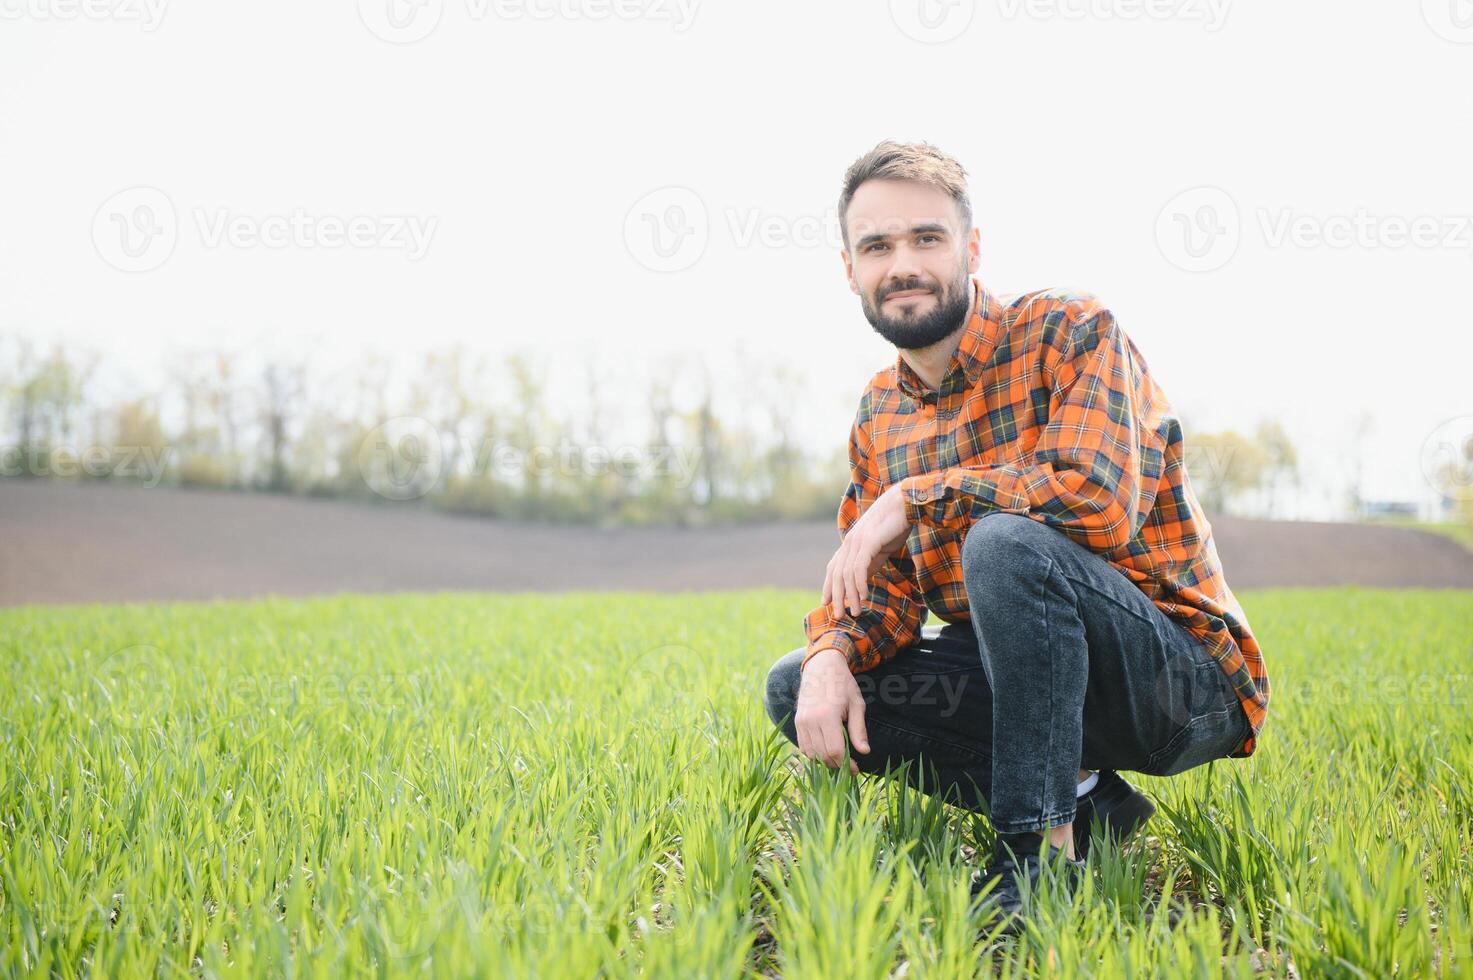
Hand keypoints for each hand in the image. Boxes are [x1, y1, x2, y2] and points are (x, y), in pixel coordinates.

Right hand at [795, 648, 868, 773]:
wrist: (821, 667)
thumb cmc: (843, 685)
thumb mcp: (857, 704)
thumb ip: (859, 729)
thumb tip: (865, 752)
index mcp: (827, 715)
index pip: (835, 750)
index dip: (847, 764)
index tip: (856, 768)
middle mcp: (811, 720)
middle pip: (823, 755)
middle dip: (837, 765)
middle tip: (849, 766)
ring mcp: (801, 721)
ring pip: (811, 754)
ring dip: (825, 761)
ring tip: (838, 759)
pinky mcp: (797, 721)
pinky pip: (803, 746)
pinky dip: (814, 753)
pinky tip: (826, 751)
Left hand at [824, 483, 911, 619]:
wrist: (904, 504)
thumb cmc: (894, 526)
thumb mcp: (879, 548)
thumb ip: (869, 563)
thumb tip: (862, 582)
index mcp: (850, 543)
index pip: (833, 568)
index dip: (828, 586)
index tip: (826, 603)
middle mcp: (849, 542)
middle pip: (836, 574)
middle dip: (836, 597)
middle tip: (838, 616)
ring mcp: (857, 541)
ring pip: (847, 574)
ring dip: (851, 596)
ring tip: (856, 611)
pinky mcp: (868, 542)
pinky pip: (859, 568)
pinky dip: (860, 584)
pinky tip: (864, 597)